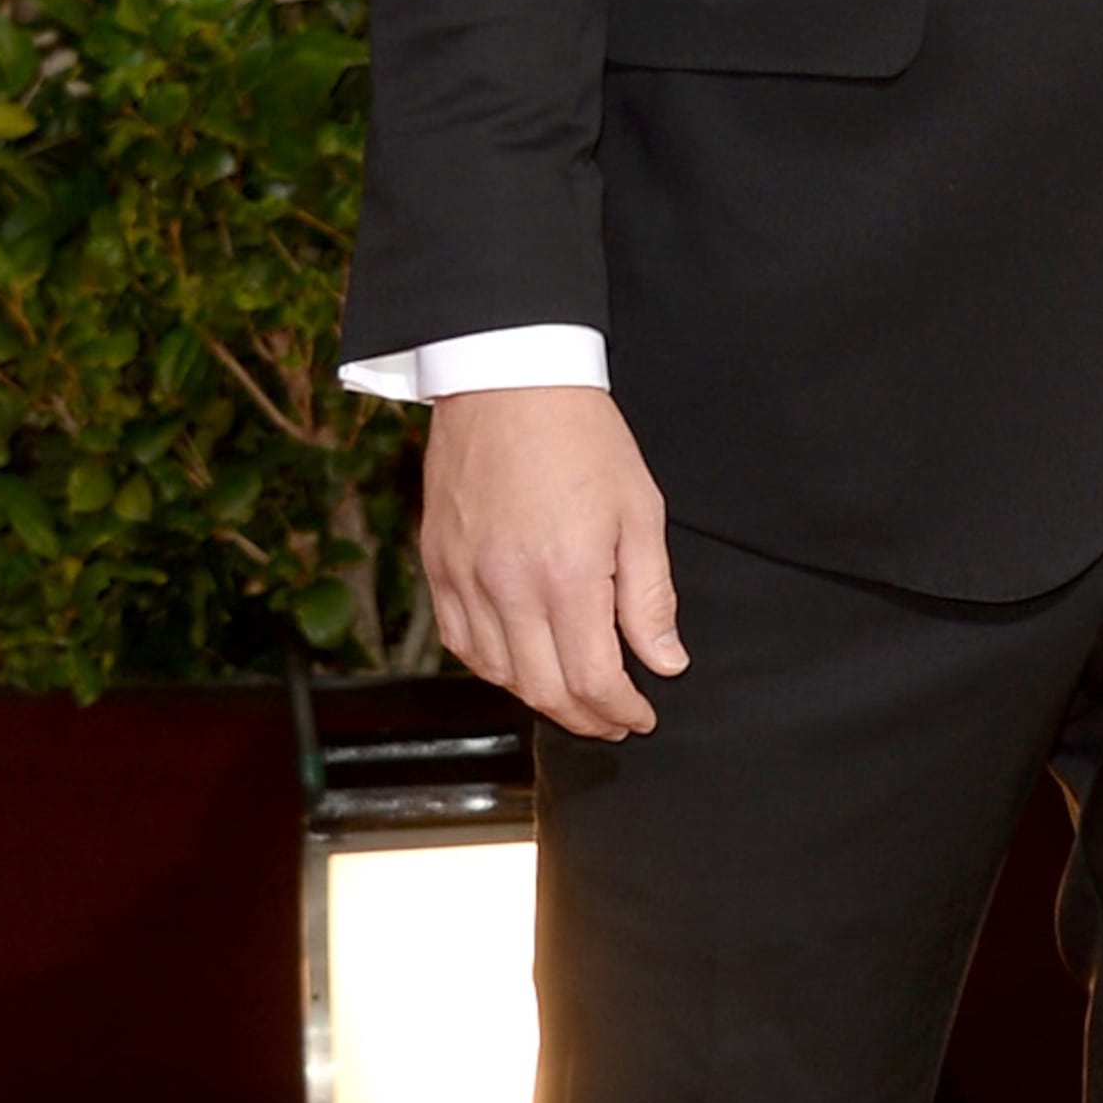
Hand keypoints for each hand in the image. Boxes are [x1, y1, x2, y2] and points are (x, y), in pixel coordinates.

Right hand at [421, 387, 686, 736]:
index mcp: (566, 577)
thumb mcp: (640, 512)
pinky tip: (522, 665)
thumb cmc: (584, 439)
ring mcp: (464, 579)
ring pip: (499, 674)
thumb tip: (665, 662)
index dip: (621, 710)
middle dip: (586, 717)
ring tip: (575, 698)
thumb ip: (650, 597)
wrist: (507, 380)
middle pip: (543, 689)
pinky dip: (494, 667)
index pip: (593, 678)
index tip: (643, 716)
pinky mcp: (437, 565)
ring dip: (540, 697)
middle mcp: (507, 588)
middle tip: (615, 722)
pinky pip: (461, 642)